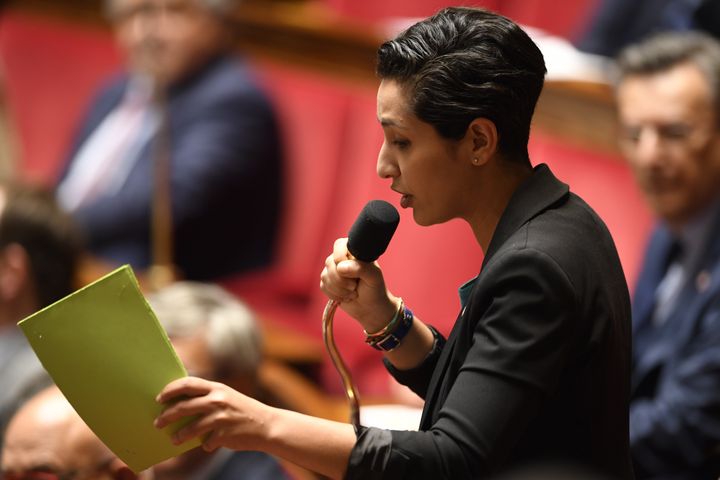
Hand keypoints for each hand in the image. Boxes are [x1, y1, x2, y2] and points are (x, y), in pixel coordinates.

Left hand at [154, 376, 271, 451]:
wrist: (267, 426)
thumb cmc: (242, 411)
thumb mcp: (226, 397)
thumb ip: (207, 398)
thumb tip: (179, 407)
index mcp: (217, 387)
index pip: (187, 384)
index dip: (170, 390)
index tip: (159, 398)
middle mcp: (218, 400)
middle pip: (184, 406)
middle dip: (167, 415)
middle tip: (157, 422)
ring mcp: (221, 417)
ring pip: (191, 428)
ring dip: (179, 435)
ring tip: (173, 440)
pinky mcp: (224, 434)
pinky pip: (206, 442)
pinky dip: (205, 444)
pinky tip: (207, 445)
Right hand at [319, 237, 399, 331]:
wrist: (371, 308)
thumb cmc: (375, 289)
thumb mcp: (373, 277)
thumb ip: (360, 268)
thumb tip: (340, 267)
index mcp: (354, 251)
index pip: (339, 245)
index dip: (341, 258)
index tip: (351, 272)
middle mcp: (342, 258)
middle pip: (330, 263)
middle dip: (341, 280)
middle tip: (354, 286)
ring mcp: (334, 270)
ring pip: (325, 276)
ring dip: (339, 289)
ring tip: (352, 292)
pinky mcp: (328, 282)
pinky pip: (323, 286)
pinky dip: (334, 294)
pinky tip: (346, 296)